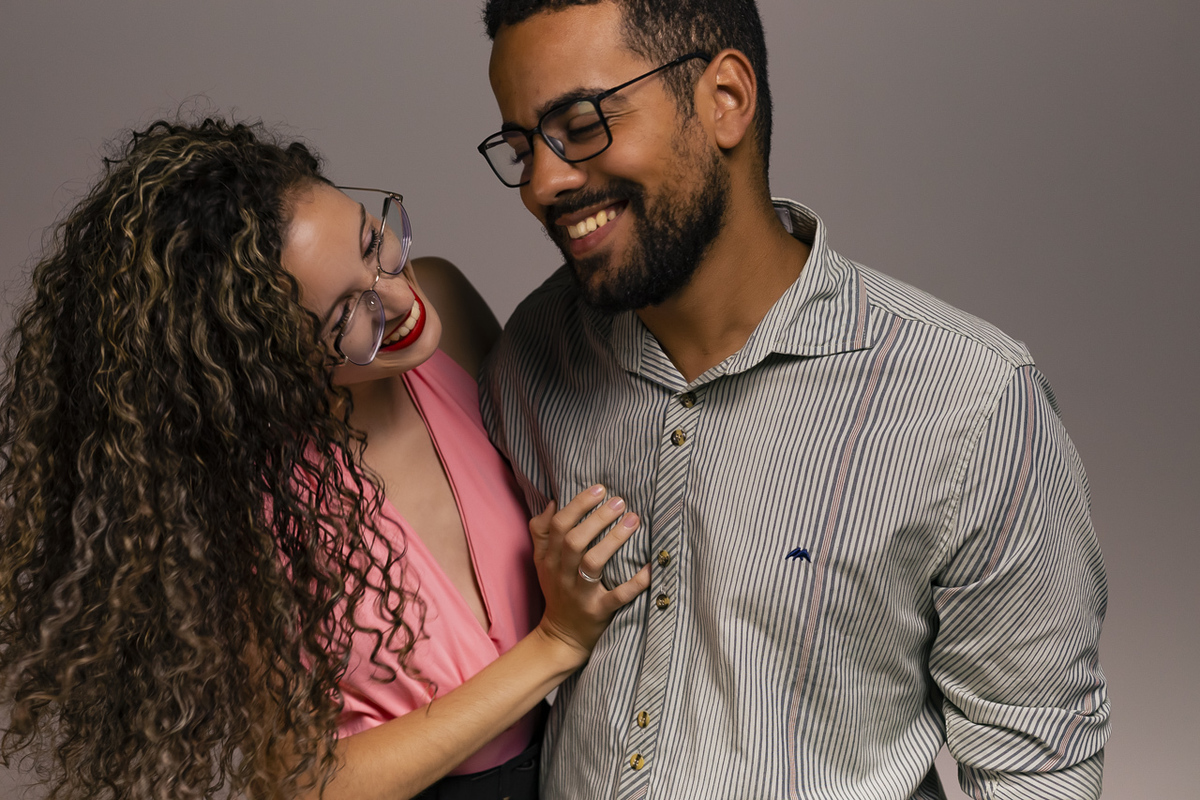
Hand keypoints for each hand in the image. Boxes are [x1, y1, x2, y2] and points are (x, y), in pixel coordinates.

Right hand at [529, 485, 650, 663]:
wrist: (560, 637)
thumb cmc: (556, 591)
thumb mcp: (541, 562)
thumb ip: (542, 533)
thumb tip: (551, 502)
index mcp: (549, 559)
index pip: (558, 526)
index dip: (578, 505)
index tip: (599, 489)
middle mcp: (562, 574)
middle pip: (575, 541)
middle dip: (598, 518)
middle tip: (620, 501)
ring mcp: (580, 594)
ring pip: (593, 563)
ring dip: (614, 540)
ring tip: (633, 520)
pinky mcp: (598, 612)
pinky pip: (617, 596)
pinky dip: (635, 582)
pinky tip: (650, 566)